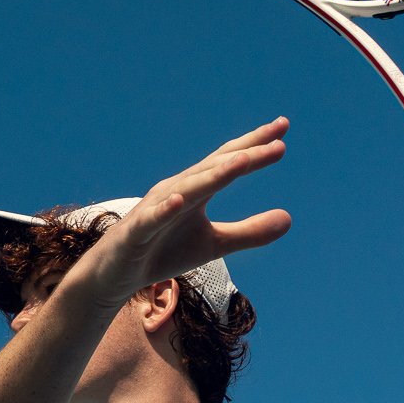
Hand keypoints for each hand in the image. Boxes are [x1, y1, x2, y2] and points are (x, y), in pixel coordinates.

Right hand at [64, 119, 293, 307]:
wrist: (114, 275)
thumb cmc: (163, 252)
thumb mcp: (214, 245)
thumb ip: (249, 232)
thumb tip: (289, 218)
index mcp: (195, 189)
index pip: (227, 162)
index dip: (254, 146)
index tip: (283, 128)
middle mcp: (176, 190)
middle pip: (214, 168)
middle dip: (245, 154)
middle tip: (278, 141)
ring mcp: (154, 209)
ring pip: (188, 188)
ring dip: (214, 175)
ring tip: (242, 162)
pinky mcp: (136, 232)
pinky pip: (153, 219)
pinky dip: (165, 209)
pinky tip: (181, 201)